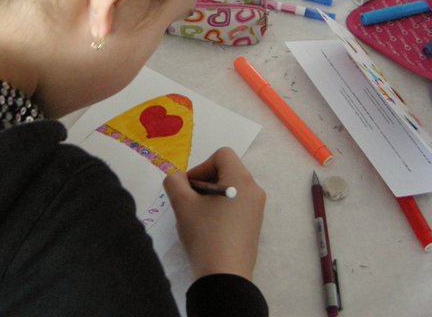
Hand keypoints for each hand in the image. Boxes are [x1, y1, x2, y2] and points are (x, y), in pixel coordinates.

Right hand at [163, 147, 264, 279]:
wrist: (224, 277)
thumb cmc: (205, 235)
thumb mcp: (182, 205)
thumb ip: (174, 182)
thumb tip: (176, 178)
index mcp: (241, 180)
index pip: (222, 154)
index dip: (201, 166)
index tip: (189, 187)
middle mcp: (254, 190)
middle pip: (226, 170)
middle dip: (204, 181)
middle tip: (188, 201)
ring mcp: (257, 209)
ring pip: (230, 188)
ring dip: (210, 195)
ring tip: (196, 216)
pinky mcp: (254, 225)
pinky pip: (236, 204)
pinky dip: (219, 208)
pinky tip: (207, 228)